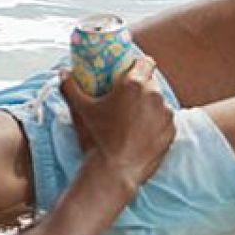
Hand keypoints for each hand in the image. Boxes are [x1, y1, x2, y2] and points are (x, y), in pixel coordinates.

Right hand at [60, 58, 176, 188]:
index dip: (137, 65)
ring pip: (159, 101)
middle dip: (141, 87)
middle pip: (151, 82)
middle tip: (126, 98)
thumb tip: (63, 73)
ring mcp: (165, 115)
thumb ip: (70, 86)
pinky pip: (165, 120)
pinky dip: (157, 122)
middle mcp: (154, 95)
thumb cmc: (97, 137)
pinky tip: (143, 131)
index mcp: (134, 84)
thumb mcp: (80, 109)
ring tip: (134, 118)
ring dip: (150, 105)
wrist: (115, 172)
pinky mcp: (171, 132)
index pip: (145, 62)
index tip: (129, 72)